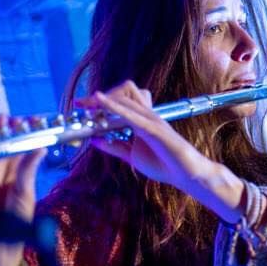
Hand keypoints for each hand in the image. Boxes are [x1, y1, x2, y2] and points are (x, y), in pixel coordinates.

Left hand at [81, 81, 243, 222]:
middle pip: (123, 91)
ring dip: (104, 100)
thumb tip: (95, 140)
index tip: (81, 105)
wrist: (186, 173)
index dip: (101, 99)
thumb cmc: (164, 164)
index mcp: (143, 119)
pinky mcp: (153, 128)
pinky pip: (130, 113)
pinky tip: (100, 103)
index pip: (123, 99)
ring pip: (126, 97)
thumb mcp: (132, 155)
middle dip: (99, 97)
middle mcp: (147, 115)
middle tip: (81, 105)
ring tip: (86, 106)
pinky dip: (113, 106)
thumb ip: (115, 147)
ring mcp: (151, 119)